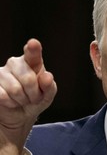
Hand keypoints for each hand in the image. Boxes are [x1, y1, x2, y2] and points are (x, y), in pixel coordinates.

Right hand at [0, 39, 56, 153]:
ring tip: (23, 99)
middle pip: (28, 79)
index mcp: (33, 61)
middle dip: (34, 93)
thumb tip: (46, 76)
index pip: (32, 53)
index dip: (33, 48)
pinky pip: (3, 96)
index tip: (33, 43)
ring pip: (15, 89)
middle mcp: (16, 63)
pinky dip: (11, 103)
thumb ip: (49, 86)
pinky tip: (12, 101)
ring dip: (23, 100)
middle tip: (34, 97)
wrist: (20, 114)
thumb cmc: (36, 99)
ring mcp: (1, 72)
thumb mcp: (47, 94)